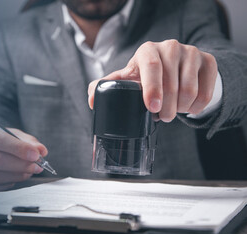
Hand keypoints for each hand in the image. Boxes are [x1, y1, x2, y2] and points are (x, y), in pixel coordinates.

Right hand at [0, 122, 47, 191]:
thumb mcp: (3, 133)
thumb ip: (24, 140)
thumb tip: (41, 150)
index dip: (19, 148)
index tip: (36, 154)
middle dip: (21, 164)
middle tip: (36, 166)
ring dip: (16, 176)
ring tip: (28, 172)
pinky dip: (7, 184)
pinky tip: (14, 178)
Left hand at [88, 40, 217, 121]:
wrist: (174, 67)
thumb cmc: (144, 75)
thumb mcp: (126, 78)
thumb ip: (106, 86)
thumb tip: (93, 100)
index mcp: (147, 50)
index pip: (152, 67)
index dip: (152, 89)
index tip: (152, 108)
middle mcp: (170, 46)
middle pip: (172, 83)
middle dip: (166, 108)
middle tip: (162, 118)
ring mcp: (192, 52)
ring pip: (190, 90)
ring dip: (181, 108)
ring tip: (173, 111)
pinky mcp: (209, 62)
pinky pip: (206, 92)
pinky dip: (196, 107)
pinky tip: (187, 108)